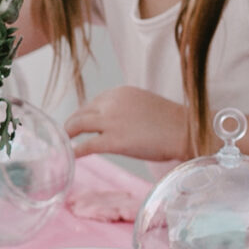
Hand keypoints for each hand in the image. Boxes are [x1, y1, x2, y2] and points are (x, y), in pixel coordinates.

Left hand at [66, 86, 190, 162]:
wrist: (185, 131)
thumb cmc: (170, 122)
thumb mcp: (142, 105)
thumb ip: (124, 109)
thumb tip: (111, 123)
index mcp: (119, 92)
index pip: (93, 103)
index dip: (85, 115)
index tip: (80, 124)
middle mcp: (112, 103)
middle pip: (82, 112)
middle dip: (72, 124)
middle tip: (66, 134)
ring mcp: (111, 121)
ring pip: (77, 125)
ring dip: (67, 134)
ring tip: (63, 143)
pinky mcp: (113, 141)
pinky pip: (86, 145)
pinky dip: (75, 150)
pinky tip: (70, 156)